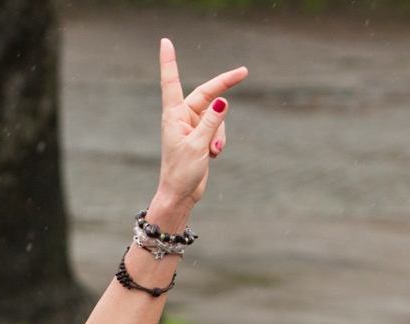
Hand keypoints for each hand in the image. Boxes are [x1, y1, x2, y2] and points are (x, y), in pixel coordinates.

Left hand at [148, 39, 246, 230]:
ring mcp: (193, 126)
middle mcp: (182, 117)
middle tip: (244, 71)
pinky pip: (219, 129)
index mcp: (174, 116)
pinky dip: (219, 140)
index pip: (171, 82)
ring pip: (218, 116)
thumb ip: (211, 122)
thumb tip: (223, 100)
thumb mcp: (198, 145)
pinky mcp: (201, 136)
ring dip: (220, 132)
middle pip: (207, 94)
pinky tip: (213, 155)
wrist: (180, 194)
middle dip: (224, 86)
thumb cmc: (181, 172)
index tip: (165, 42)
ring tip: (212, 151)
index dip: (169, 62)